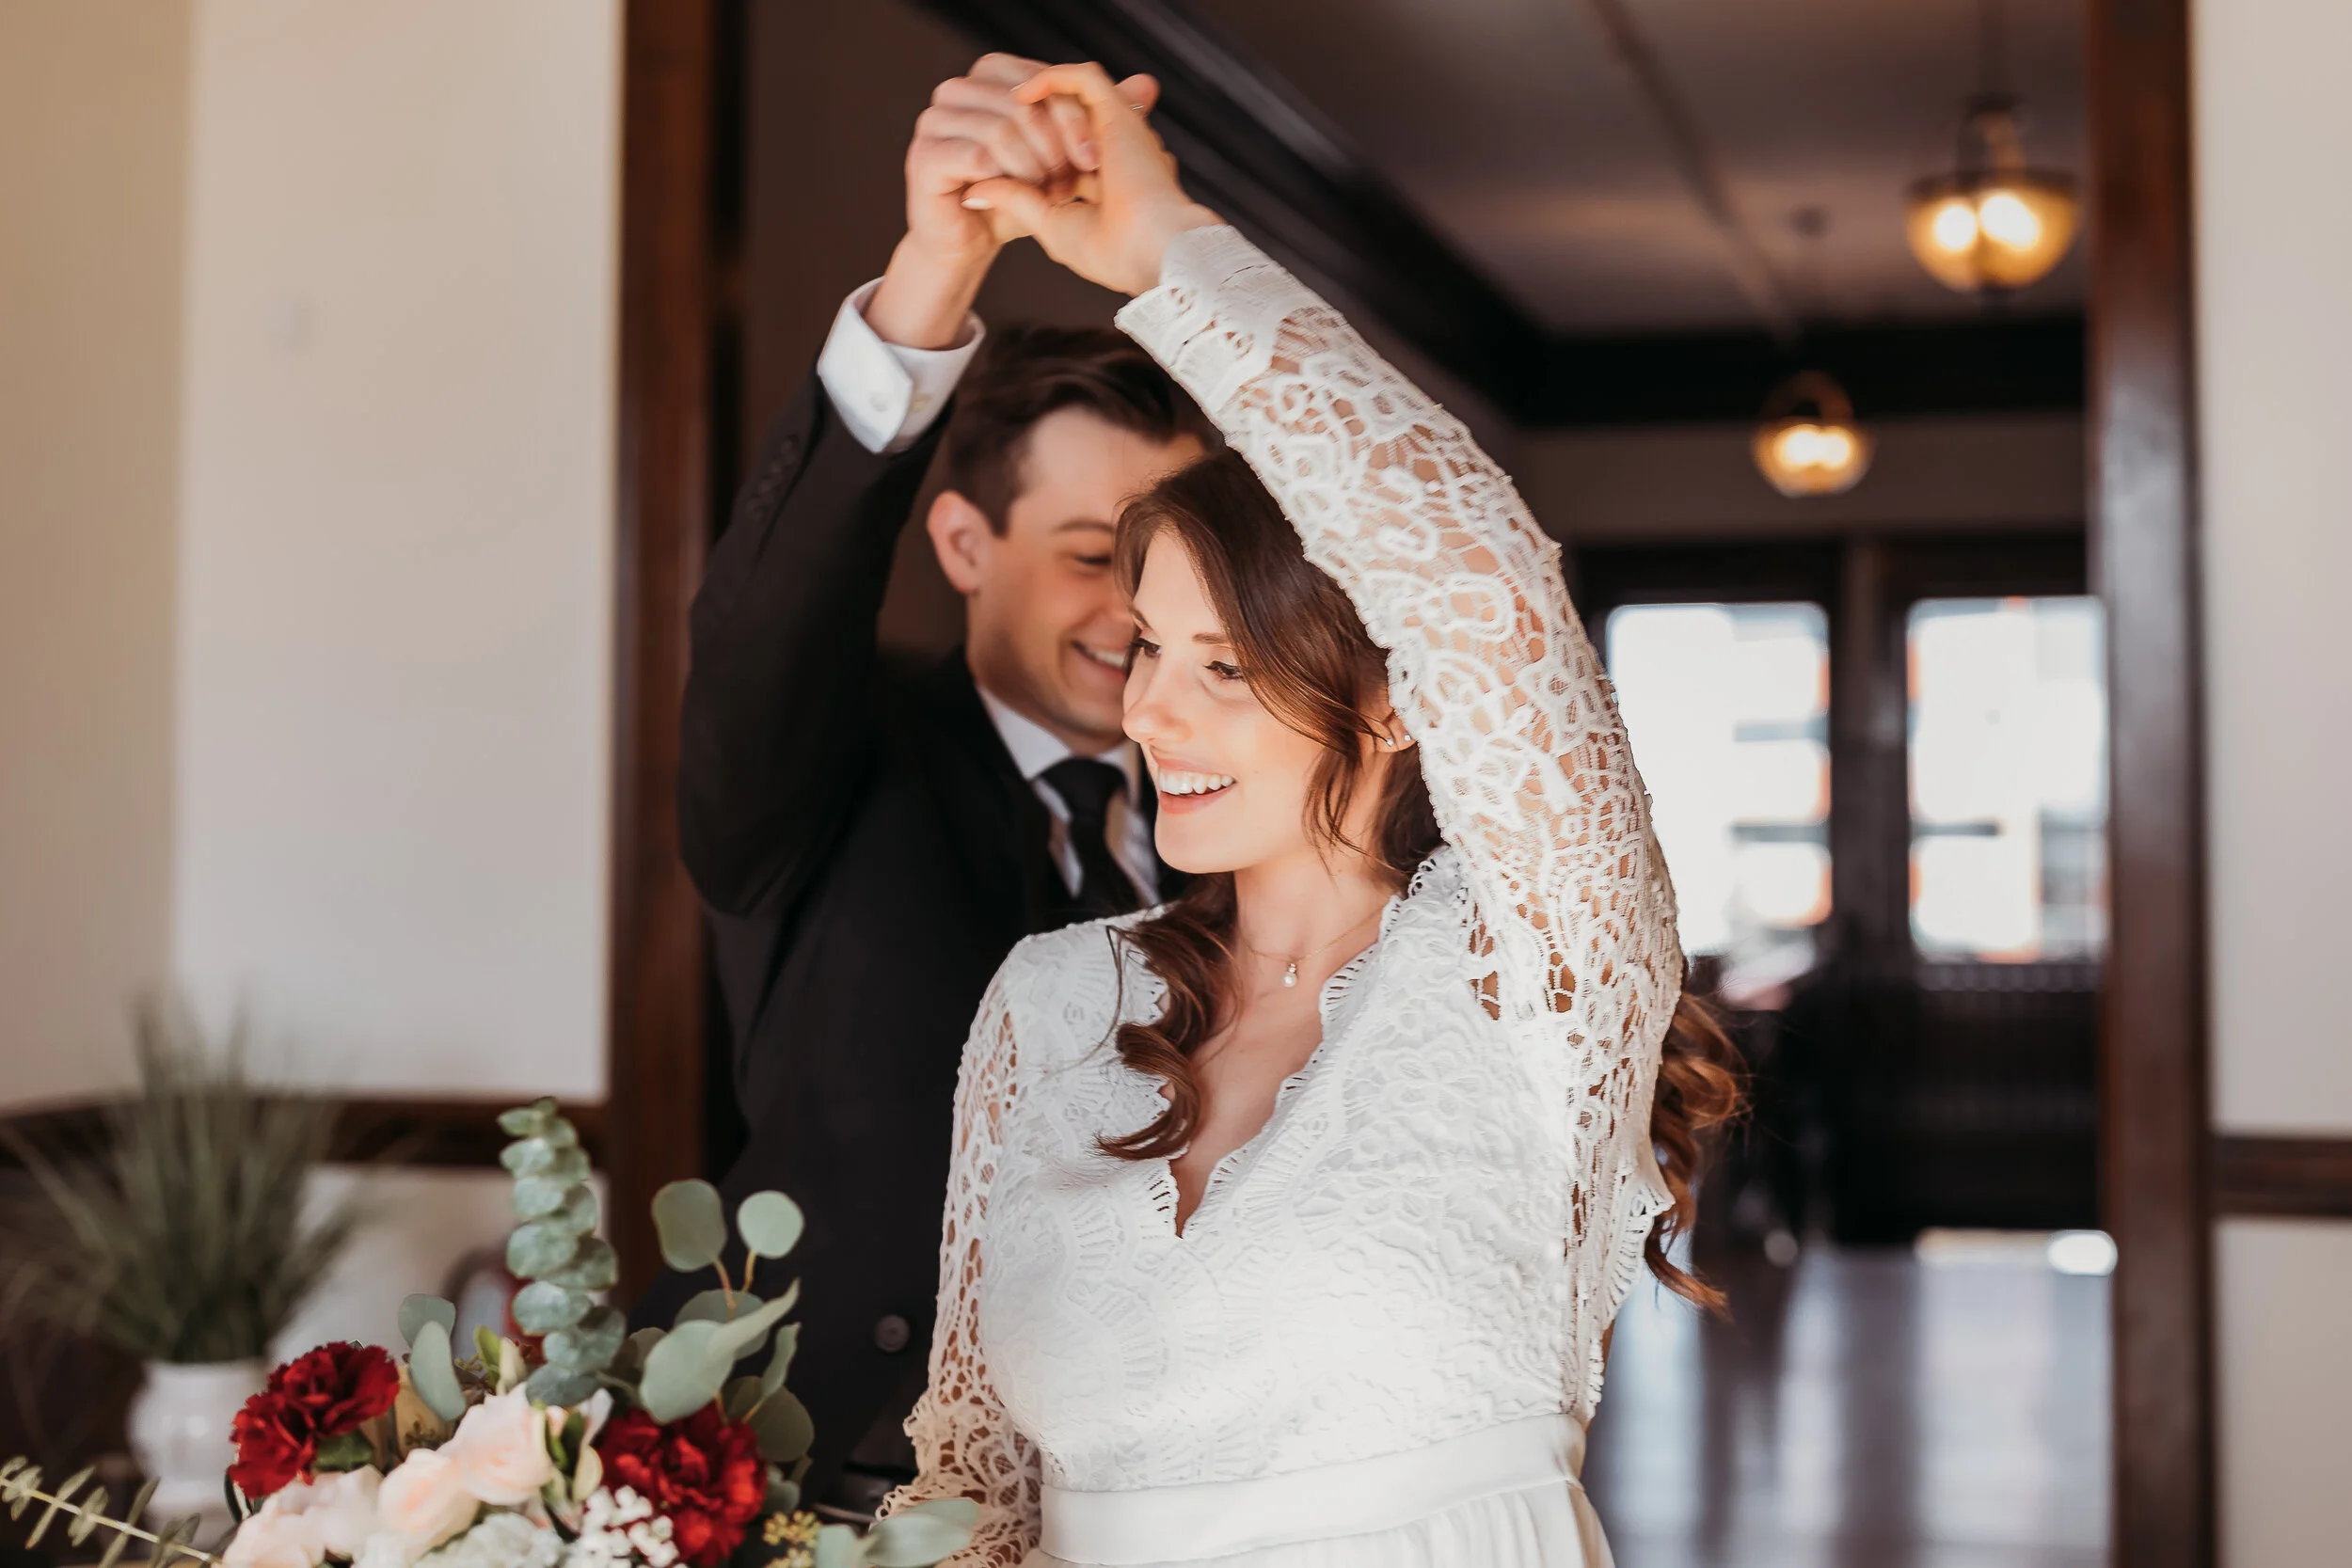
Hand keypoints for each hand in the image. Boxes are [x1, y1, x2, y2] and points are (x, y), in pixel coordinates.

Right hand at [870, 54, 1162, 346]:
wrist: (973, 246)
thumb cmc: (1021, 198)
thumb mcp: (1071, 155)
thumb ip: (1102, 116)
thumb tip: (1147, 84)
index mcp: (994, 77)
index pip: (1045, 79)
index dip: (1074, 119)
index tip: (1093, 161)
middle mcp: (961, 89)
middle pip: (1024, 100)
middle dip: (1056, 146)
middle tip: (1069, 183)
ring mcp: (936, 119)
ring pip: (1002, 126)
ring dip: (1033, 167)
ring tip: (1047, 195)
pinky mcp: (924, 157)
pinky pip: (975, 154)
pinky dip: (1007, 180)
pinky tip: (1018, 198)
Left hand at [963, 62, 1221, 297]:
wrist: (1152, 253)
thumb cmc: (1112, 252)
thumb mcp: (1050, 225)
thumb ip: (1016, 200)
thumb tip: (972, 191)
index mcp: (1104, 181)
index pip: (1060, 151)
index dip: (1025, 152)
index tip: (987, 162)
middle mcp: (1114, 151)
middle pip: (1065, 121)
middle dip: (1026, 123)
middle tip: (985, 129)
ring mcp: (1119, 130)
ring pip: (1072, 97)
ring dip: (1037, 103)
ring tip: (998, 110)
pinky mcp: (1121, 114)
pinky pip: (1084, 78)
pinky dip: (1051, 80)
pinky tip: (1018, 95)